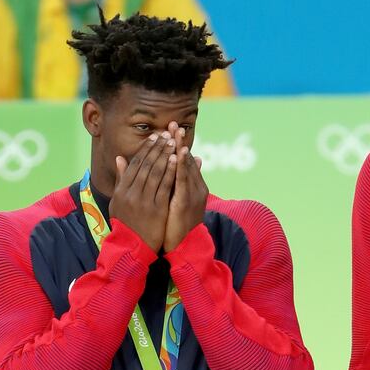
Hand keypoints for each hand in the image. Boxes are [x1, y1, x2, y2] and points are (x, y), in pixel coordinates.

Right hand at [109, 131, 176, 251]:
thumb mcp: (118, 201)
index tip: (154, 137)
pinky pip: (164, 186)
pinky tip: (176, 160)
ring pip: (155, 173)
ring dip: (164, 155)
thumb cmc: (126, 223)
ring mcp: (143, 201)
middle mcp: (130, 193)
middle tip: (166, 134)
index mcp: (121, 191)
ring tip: (172, 142)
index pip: (134, 164)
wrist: (132, 248)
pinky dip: (170, 171)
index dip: (145, 149)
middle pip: (145, 165)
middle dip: (157, 148)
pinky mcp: (156, 209)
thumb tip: (120, 158)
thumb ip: (121, 179)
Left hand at [163, 129, 207, 252]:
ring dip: (181, 149)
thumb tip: (194, 161)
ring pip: (186, 167)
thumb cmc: (180, 224)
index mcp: (194, 186)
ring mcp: (193, 194)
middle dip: (180, 141)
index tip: (173, 128)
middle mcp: (196, 187)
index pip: (186, 160)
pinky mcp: (186, 201)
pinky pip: (183, 181)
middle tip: (174, 124)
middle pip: (188, 159)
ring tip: (176, 134)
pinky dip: (180, 167)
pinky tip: (177, 156)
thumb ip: (184, 181)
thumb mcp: (182, 200)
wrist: (185, 245)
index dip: (179, 143)